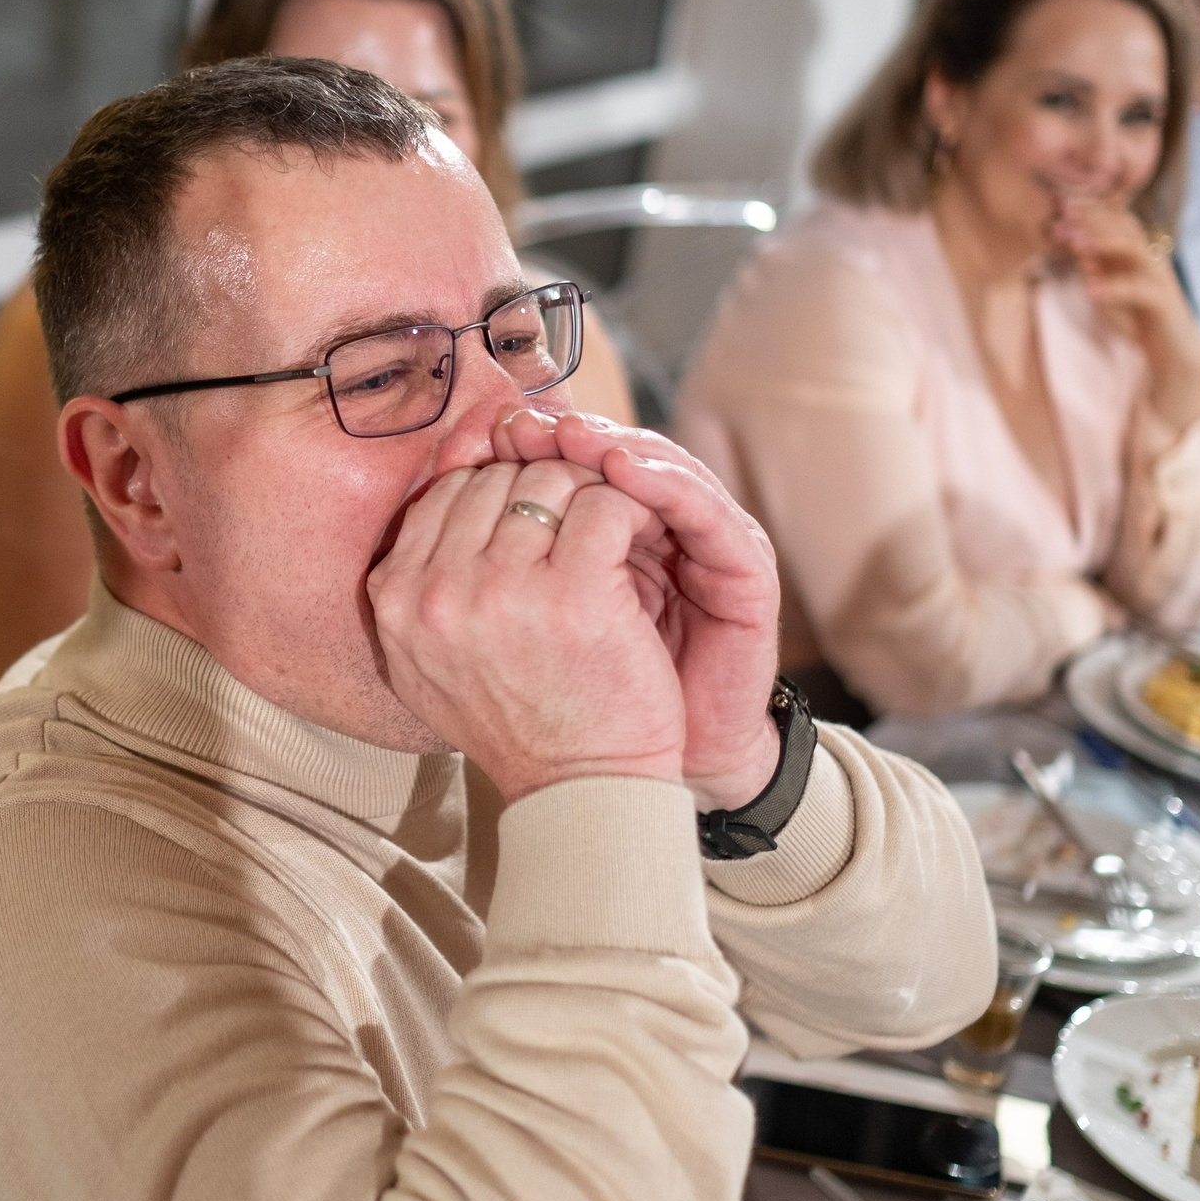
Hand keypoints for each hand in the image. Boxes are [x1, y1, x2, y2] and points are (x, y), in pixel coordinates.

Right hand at [368, 457, 681, 802]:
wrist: (580, 790)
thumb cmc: (519, 722)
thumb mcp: (434, 659)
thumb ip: (424, 582)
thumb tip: (444, 482)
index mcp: (394, 598)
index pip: (444, 489)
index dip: (500, 489)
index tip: (540, 516)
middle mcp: (434, 591)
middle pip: (495, 476)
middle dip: (546, 486)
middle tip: (584, 518)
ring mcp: (499, 589)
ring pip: (549, 479)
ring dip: (590, 493)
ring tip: (615, 527)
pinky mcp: (572, 593)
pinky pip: (603, 503)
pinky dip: (629, 509)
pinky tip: (641, 537)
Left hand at [492, 411, 782, 809]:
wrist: (634, 774)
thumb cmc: (573, 701)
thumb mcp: (525, 615)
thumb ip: (499, 547)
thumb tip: (452, 464)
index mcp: (609, 537)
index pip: (576, 463)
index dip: (534, 445)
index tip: (492, 431)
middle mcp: (663, 530)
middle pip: (616, 451)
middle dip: (569, 439)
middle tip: (529, 426)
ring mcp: (711, 544)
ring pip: (661, 464)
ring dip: (613, 445)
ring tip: (572, 435)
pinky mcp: (747, 569)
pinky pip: (704, 508)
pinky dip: (663, 483)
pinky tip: (621, 470)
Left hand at [1045, 194, 1199, 436]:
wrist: (1174, 356)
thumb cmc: (1139, 320)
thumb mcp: (1109, 291)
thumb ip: (1095, 268)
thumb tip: (1074, 245)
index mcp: (1138, 253)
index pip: (1116, 220)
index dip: (1089, 210)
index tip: (1057, 205)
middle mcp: (1151, 259)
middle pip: (1124, 226)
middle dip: (1091, 220)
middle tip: (1060, 217)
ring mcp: (1159, 278)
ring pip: (1134, 250)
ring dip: (1103, 244)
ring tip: (1074, 244)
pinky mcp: (1164, 303)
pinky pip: (1139, 289)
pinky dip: (1113, 287)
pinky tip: (1089, 289)